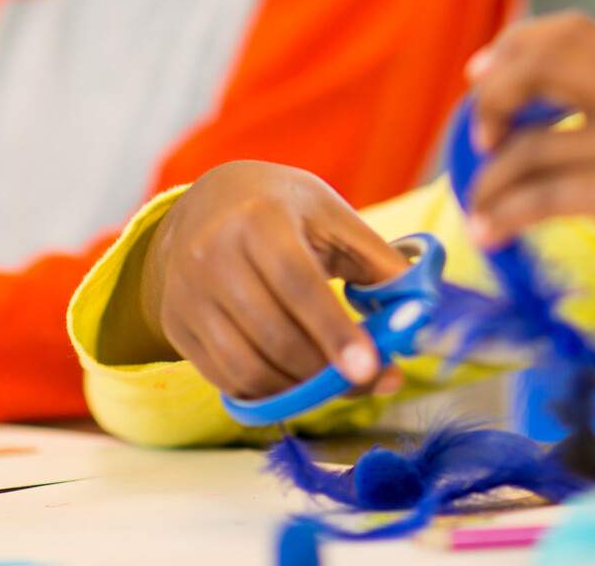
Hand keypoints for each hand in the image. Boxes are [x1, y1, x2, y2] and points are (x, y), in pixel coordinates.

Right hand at [138, 162, 412, 403]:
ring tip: (338, 381)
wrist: (206, 203)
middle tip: (374, 380)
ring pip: (247, 367)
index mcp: (259, 219)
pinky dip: (268, 391)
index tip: (373, 368)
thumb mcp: (333, 217)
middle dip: (328, 371)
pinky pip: (225, 378)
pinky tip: (298, 380)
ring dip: (300, 388)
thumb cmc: (283, 208)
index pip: (298, 285)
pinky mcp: (176, 326)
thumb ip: (378, 263)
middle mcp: (212, 256)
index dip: (336, 332)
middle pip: (274, 335)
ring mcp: (187, 295)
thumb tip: (418, 319)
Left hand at [465, 12, 594, 295]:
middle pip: (545, 63)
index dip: (518, 42)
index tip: (479, 72)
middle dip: (494, 94)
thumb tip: (515, 116)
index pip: (575, 30)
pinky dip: (503, 214)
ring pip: (531, 146)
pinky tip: (490, 235)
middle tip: (479, 137)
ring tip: (478, 209)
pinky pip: (541, 197)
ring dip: (489, 181)